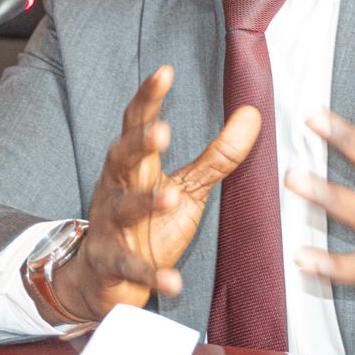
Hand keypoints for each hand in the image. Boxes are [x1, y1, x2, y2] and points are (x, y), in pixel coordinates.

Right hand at [50, 65, 260, 321]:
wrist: (102, 279)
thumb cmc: (148, 223)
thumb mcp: (187, 187)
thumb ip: (217, 155)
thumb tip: (253, 113)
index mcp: (133, 166)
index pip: (137, 124)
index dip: (148, 98)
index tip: (164, 72)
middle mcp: (116, 189)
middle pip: (122, 158)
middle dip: (139, 144)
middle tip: (161, 131)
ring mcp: (110, 228)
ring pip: (123, 210)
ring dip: (145, 203)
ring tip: (170, 197)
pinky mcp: (112, 266)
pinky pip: (131, 269)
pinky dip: (151, 275)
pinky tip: (173, 282)